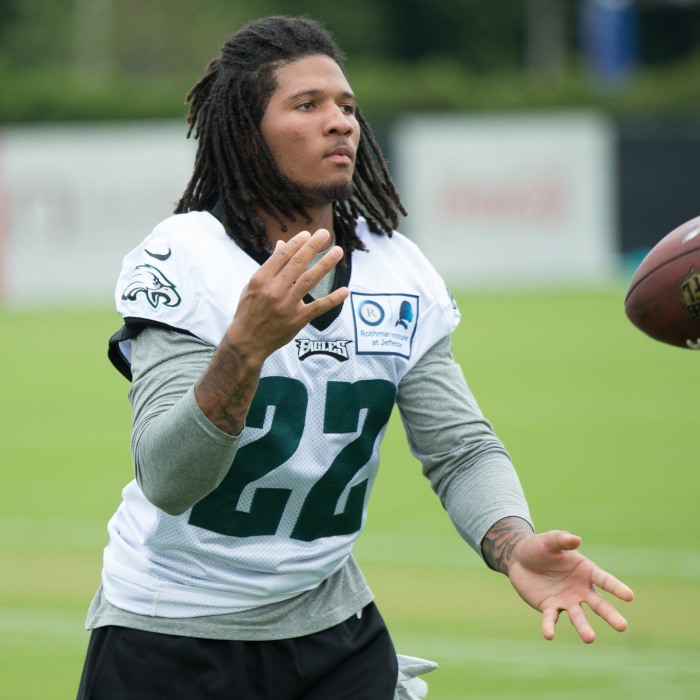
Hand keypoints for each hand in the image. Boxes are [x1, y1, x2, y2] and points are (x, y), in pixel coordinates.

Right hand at [227, 228, 348, 365]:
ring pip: (309, 280)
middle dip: (312, 246)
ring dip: (325, 264)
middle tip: (325, 234)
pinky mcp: (297, 320)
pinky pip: (318, 307)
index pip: (282, 255)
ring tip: (337, 251)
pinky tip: (345, 291)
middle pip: (297, 264)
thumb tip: (282, 243)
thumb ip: (270, 265)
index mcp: (261, 279)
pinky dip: (333, 299)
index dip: (297, 243)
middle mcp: (274, 290)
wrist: (247, 340)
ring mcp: (287, 305)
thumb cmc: (249, 309)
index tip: (308, 233)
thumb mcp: (253, 285)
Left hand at [507, 530, 633, 643]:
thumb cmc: (540, 547)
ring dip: (583, 627)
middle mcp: (580, 589)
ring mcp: (566, 600)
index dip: (616, 588)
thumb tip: (576, 539)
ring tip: (589, 638)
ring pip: (578, 616)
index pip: (604, 580)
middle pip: (598, 604)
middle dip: (610, 615)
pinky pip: (551, 618)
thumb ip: (562, 540)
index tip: (629, 596)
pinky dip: (550, 626)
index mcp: (586, 571)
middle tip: (623, 627)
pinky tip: (549, 635)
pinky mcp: (549, 607)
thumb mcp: (550, 540)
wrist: (519, 558)